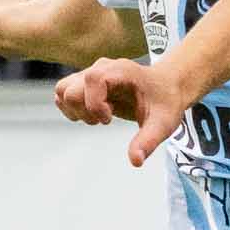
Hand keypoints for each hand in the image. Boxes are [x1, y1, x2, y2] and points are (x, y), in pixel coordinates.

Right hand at [56, 56, 197, 166]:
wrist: (167, 88)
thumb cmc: (165, 102)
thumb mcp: (162, 124)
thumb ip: (148, 141)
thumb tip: (135, 161)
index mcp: (120, 71)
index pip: (92, 80)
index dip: (95, 104)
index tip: (110, 119)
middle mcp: (102, 68)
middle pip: (70, 89)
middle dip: (84, 111)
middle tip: (106, 120)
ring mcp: (92, 73)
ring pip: (62, 89)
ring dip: (74, 109)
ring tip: (97, 117)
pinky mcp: (86, 82)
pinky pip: (64, 92)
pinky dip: (72, 108)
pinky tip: (93, 115)